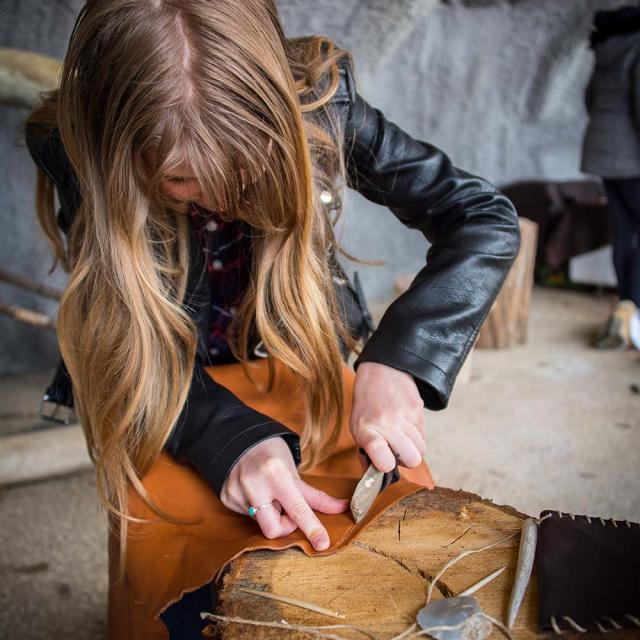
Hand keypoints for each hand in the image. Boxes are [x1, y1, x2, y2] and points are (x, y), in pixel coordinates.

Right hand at [219, 436, 348, 549]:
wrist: (239, 439)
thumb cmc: (271, 456)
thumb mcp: (293, 472)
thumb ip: (315, 495)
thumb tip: (343, 508)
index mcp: (276, 473)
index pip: (297, 507)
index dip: (311, 527)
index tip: (323, 544)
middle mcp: (254, 483)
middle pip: (273, 528)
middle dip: (285, 526)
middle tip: (287, 511)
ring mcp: (236, 491)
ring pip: (260, 524)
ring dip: (270, 515)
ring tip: (268, 496)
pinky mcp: (226, 498)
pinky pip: (246, 517)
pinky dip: (255, 509)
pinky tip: (253, 492)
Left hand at [350, 362, 426, 472]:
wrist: (382, 370)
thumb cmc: (367, 404)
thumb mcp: (357, 426)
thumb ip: (366, 452)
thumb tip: (375, 478)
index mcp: (366, 428)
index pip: (378, 450)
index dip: (384, 463)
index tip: (385, 464)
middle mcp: (387, 423)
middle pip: (412, 459)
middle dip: (406, 461)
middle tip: (395, 452)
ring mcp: (405, 416)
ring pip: (421, 450)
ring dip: (412, 449)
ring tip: (400, 437)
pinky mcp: (419, 411)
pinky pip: (424, 436)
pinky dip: (416, 437)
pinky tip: (405, 426)